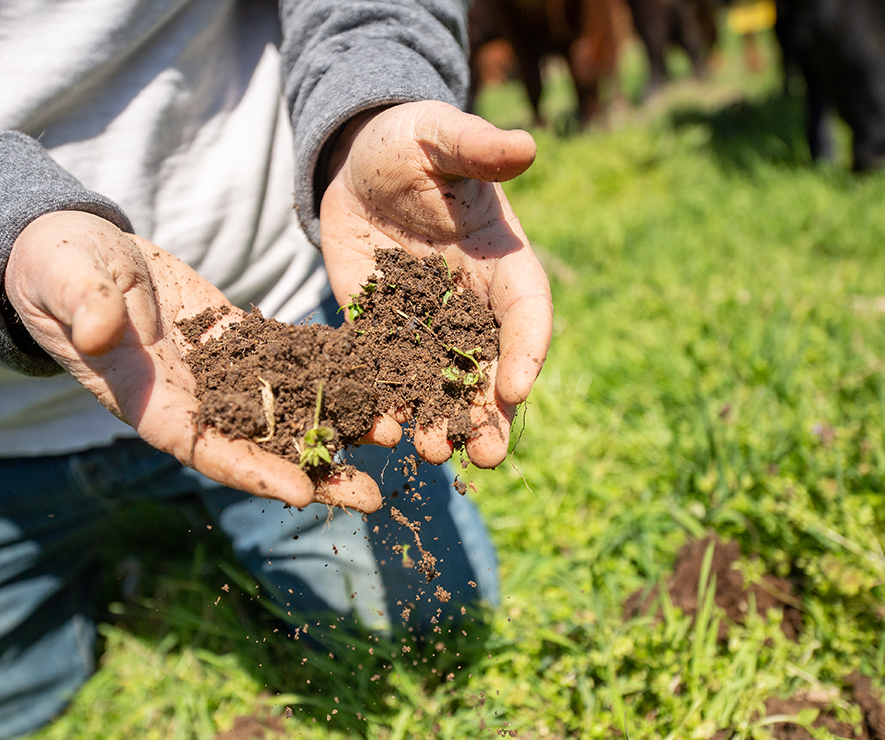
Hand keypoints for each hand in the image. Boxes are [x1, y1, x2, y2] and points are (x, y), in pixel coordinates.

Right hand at [3, 211, 381, 511]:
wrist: (74, 252)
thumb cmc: (57, 268)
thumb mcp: (65, 278)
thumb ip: (83, 305)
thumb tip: (100, 330)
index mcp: (145, 398)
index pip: (202, 447)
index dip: (251, 472)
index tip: (301, 493)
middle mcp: (189, 398)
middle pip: (258, 446)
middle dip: (314, 473)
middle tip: (372, 498)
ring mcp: (217, 373)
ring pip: (284, 410)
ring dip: (337, 428)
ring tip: (394, 438)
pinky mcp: (236, 341)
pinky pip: (289, 362)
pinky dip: (331, 375)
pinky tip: (376, 381)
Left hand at [320, 101, 552, 467]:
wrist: (356, 160)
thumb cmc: (411, 141)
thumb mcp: (440, 136)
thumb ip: (476, 148)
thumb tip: (525, 145)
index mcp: (502, 259)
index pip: (527, 311)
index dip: (528, 350)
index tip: (519, 388)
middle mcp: (473, 302)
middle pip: (492, 366)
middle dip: (490, 414)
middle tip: (488, 457)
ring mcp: (428, 321)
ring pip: (442, 382)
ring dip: (441, 420)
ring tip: (432, 453)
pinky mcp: (381, 328)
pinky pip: (389, 372)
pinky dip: (388, 402)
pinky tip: (381, 430)